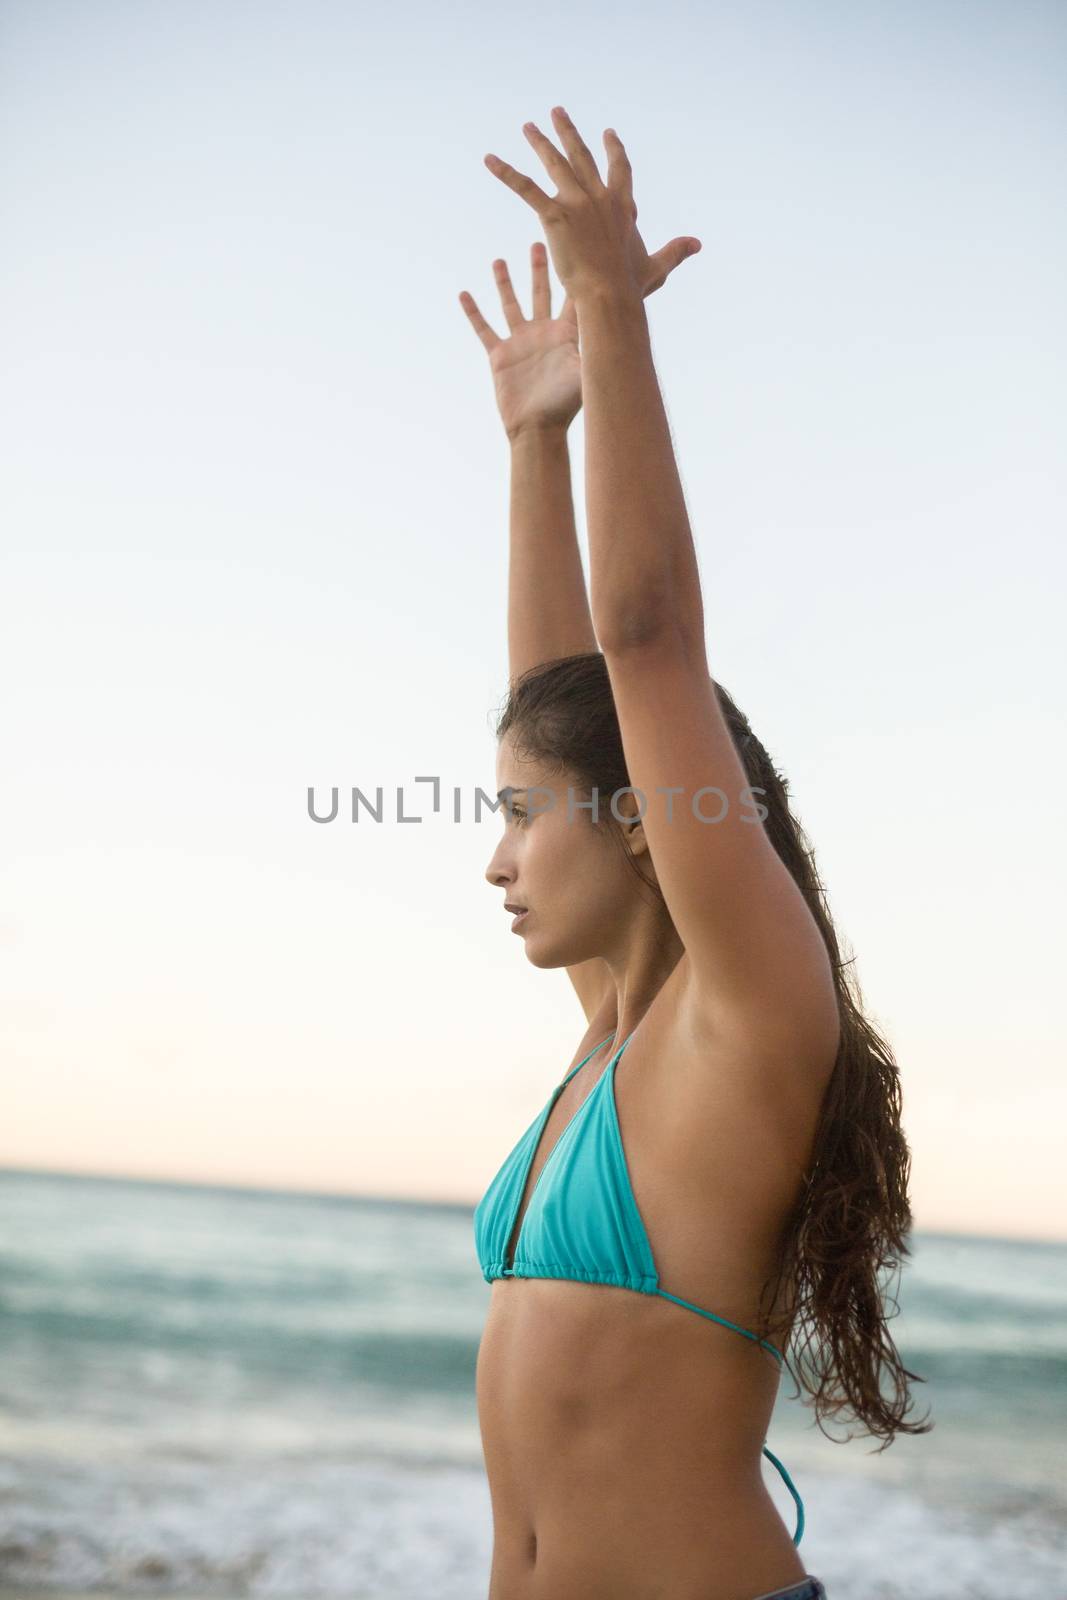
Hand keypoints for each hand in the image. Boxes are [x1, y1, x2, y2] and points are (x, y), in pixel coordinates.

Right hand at [460, 218, 699, 441]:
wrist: (538, 430)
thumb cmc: (565, 405)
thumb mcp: (584, 368)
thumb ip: (595, 341)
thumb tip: (617, 317)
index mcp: (566, 332)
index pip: (571, 293)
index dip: (573, 269)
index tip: (576, 242)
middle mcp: (544, 333)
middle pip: (542, 291)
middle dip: (541, 267)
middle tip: (539, 240)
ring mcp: (521, 343)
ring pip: (511, 304)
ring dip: (505, 283)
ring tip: (500, 260)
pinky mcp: (500, 357)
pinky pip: (484, 329)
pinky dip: (474, 312)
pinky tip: (464, 294)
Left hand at [483, 106, 699, 302]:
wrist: (609, 295)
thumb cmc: (630, 287)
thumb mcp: (656, 267)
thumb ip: (675, 251)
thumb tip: (698, 243)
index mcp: (622, 206)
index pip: (619, 170)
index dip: (613, 151)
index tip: (608, 134)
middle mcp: (600, 196)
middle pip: (582, 156)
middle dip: (569, 132)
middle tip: (557, 112)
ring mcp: (577, 202)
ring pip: (554, 164)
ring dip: (540, 142)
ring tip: (528, 127)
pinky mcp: (554, 214)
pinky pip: (525, 187)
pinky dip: (506, 173)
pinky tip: (489, 160)